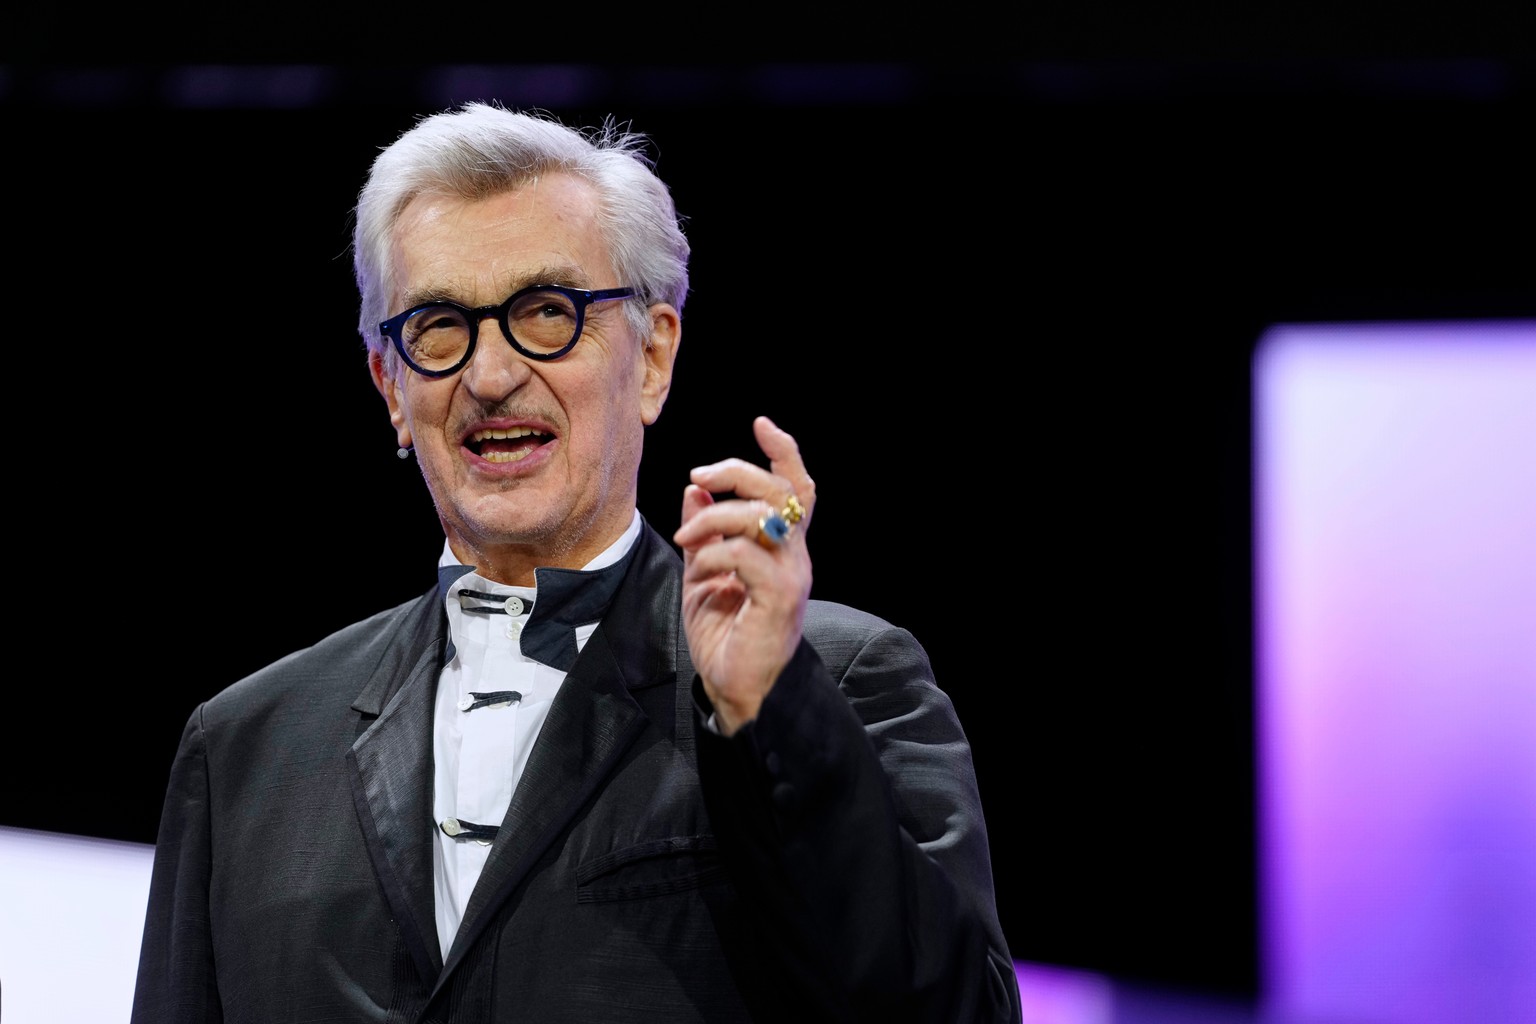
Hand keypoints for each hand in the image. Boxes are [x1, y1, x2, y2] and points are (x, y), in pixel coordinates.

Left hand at [672, 415, 815, 734]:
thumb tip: (693, 488)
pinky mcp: (778, 598)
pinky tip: (699, 569)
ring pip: (762, 517)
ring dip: (715, 516)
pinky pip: (746, 555)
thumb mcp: (704, 573)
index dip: (784, 452)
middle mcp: (794, 556)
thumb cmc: (726, 636)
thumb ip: (703, 532)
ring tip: (687, 536)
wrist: (738, 691)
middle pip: (781, 490)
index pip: (797, 488)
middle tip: (699, 475)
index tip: (761, 423)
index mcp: (783, 548)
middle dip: (737, 471)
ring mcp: (790, 576)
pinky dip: (715, 553)